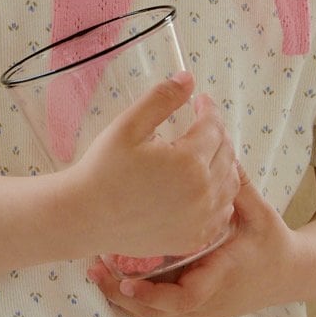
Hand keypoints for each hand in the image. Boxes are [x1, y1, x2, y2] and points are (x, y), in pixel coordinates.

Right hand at [64, 74, 241, 258]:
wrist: (85, 217)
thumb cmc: (103, 170)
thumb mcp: (128, 126)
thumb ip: (161, 99)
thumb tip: (188, 79)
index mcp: (189, 162)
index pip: (214, 126)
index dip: (208, 108)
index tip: (200, 101)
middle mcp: (203, 193)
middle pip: (226, 153)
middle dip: (217, 133)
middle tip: (201, 124)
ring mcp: (201, 219)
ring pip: (230, 183)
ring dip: (222, 162)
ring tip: (204, 151)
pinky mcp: (194, 237)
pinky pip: (221, 212)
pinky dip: (219, 195)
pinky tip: (203, 185)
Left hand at [85, 159, 304, 316]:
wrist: (290, 275)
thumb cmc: (273, 242)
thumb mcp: (261, 213)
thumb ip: (239, 186)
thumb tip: (221, 149)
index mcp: (222, 278)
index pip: (185, 297)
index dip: (153, 294)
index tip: (126, 282)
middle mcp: (209, 302)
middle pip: (158, 313)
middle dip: (123, 297)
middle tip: (94, 272)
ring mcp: (202, 312)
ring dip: (123, 302)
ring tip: (95, 275)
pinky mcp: (196, 312)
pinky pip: (160, 316)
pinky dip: (136, 305)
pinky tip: (113, 284)